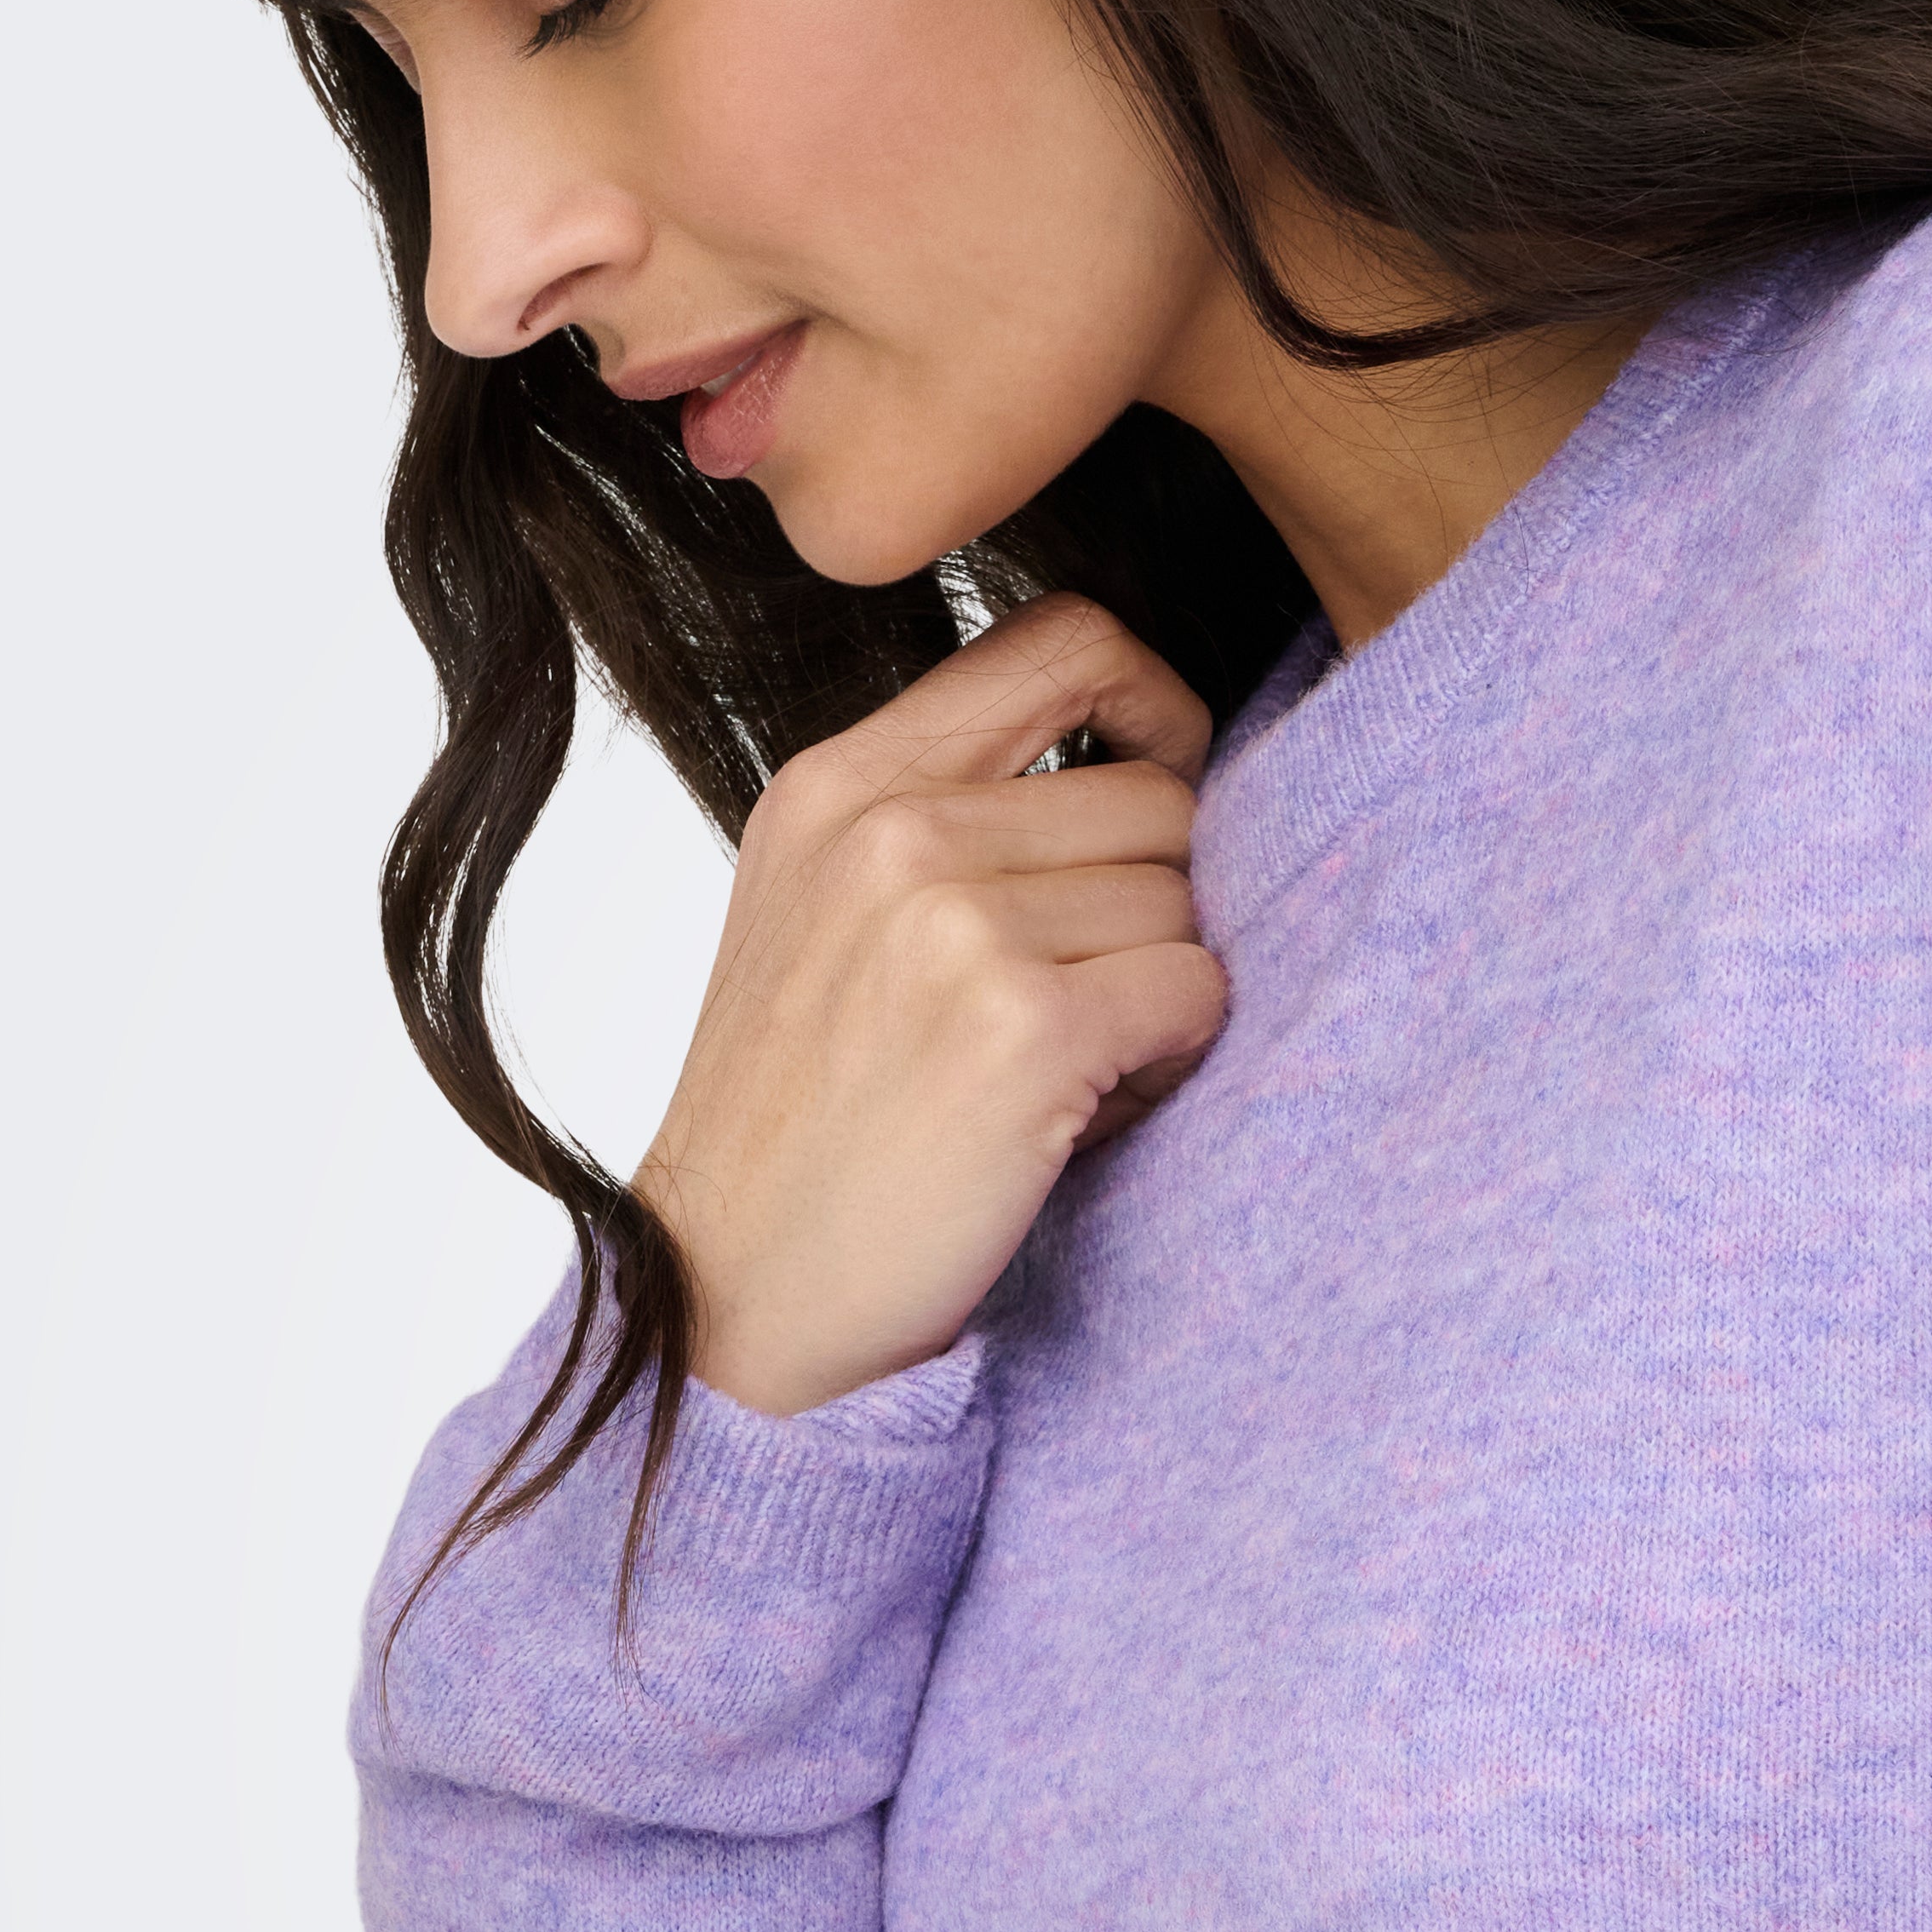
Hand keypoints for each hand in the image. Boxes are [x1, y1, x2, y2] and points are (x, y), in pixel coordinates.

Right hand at [634, 594, 1228, 1414]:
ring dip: (1162, 991)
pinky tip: (1089, 1109)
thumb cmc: (807, 1121)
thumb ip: (947, 815)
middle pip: (1157, 795)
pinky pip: (1196, 989)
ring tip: (1072, 1066)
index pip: (1067, 636)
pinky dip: (1173, 1057)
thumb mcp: (824, 914)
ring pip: (1184, 899)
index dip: (1154, 702)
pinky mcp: (1023, 1029)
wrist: (735, 1294)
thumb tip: (1145, 761)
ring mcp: (954, 924)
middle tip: (1089, 1000)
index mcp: (842, 781)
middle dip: (1154, 904)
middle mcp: (893, 830)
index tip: (1156, 782)